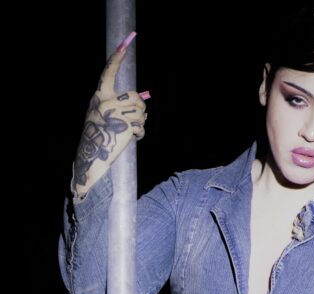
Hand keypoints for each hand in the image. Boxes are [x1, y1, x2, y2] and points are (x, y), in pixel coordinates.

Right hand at [73, 32, 149, 196]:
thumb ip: (120, 104)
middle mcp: (106, 102)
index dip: (116, 58)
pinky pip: (141, 126)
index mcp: (100, 96)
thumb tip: (144, 98)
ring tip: (129, 130)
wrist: (93, 155)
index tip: (125, 43)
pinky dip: (140, 134)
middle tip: (132, 120)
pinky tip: (132, 138)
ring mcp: (116, 113)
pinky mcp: (125, 125)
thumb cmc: (100, 134)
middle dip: (139, 108)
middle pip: (135, 96)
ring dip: (140, 122)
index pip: (108, 73)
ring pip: (141, 111)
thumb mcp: (105, 115)